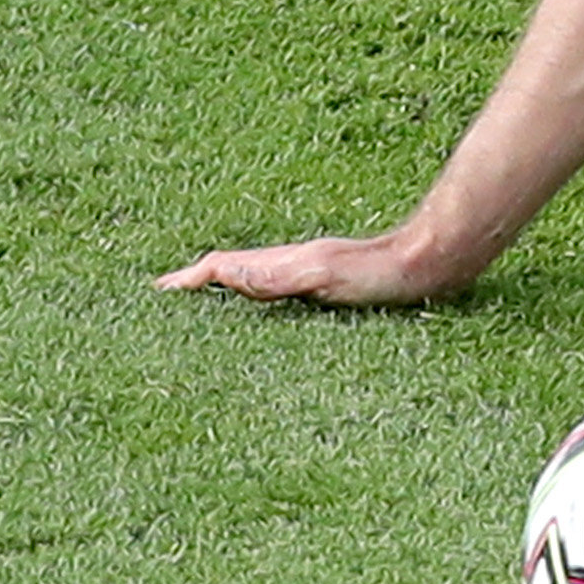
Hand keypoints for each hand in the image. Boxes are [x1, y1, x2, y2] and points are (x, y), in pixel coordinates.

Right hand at [156, 228, 469, 307]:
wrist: (430, 264)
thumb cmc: (382, 273)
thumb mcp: (325, 274)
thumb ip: (278, 276)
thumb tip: (223, 274)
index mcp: (282, 264)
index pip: (221, 268)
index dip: (188, 280)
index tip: (153, 294)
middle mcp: (290, 267)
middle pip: (230, 273)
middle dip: (195, 287)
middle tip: (162, 306)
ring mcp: (308, 276)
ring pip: (252, 283)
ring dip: (221, 294)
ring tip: (195, 314)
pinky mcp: (328, 290)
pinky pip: (277, 297)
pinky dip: (254, 304)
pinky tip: (260, 319)